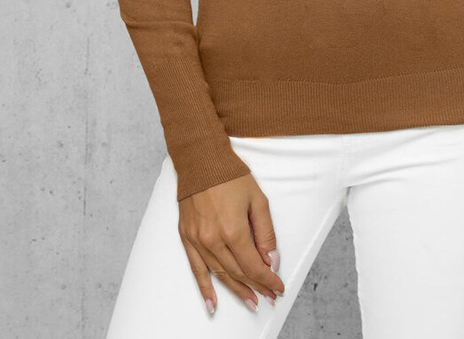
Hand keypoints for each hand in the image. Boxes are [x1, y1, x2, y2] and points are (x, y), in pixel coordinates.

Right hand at [178, 172, 284, 315]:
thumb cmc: (231, 175)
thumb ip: (266, 233)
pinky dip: (205, 289)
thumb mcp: (258, 200)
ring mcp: (198, 241)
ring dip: (236, 291)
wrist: (201, 160)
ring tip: (250, 301)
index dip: (268, 280)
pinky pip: (196, 270)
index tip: (277, 288)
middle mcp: (213, 240)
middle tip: (268, 297)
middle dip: (256, 287)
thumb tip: (271, 260)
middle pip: (238, 273)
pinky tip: (212, 304)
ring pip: (220, 275)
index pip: (254, 266)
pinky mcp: (187, 238)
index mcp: (233, 230)